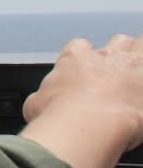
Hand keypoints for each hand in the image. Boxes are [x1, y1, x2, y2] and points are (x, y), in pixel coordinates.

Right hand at [20, 34, 142, 167]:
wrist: (88, 125)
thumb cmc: (60, 116)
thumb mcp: (35, 106)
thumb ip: (40, 98)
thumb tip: (38, 104)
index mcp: (75, 58)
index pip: (81, 47)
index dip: (84, 59)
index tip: (85, 74)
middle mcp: (106, 56)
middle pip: (119, 42)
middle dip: (120, 54)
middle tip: (118, 73)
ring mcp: (132, 66)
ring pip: (141, 45)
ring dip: (140, 57)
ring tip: (137, 74)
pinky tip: (142, 95)